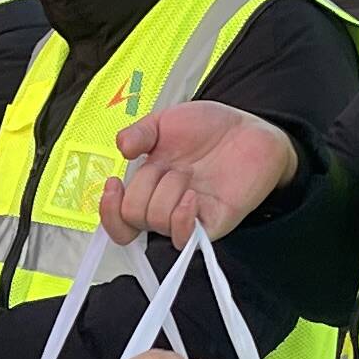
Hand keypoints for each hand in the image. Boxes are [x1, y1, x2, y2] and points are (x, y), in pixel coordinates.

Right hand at [99, 103, 300, 246]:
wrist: (250, 129)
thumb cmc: (210, 128)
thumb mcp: (166, 121)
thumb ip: (139, 133)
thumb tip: (120, 148)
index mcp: (149, 185)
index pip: (118, 217)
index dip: (109, 209)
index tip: (113, 183)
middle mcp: (166, 204)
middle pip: (133, 217)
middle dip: (144, 186)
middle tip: (168, 166)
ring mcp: (189, 216)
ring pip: (157, 222)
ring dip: (167, 191)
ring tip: (188, 173)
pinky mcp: (213, 223)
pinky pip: (186, 238)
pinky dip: (182, 218)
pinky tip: (192, 196)